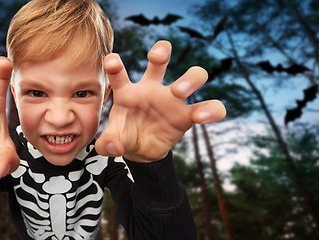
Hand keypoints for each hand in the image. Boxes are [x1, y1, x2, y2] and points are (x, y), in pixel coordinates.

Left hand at [95, 40, 225, 161]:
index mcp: (127, 92)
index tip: (111, 61)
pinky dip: (211, 109)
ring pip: (191, 77)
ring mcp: (172, 100)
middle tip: (157, 58)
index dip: (114, 64)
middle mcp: (151, 89)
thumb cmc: (125, 137)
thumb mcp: (111, 142)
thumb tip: (114, 147)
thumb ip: (107, 144)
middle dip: (161, 52)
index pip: (119, 73)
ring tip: (180, 91)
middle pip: (160, 60)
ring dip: (190, 78)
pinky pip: (208, 107)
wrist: (141, 151)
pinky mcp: (187, 116)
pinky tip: (201, 116)